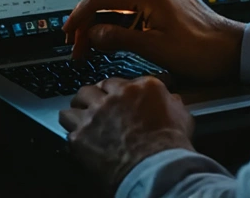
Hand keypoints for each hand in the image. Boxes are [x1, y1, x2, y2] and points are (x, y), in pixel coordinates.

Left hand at [59, 76, 193, 195]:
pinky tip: (77, 138)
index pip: (120, 81)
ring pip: (76, 101)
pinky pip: (67, 127)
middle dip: (94, 96)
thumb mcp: (182, 116)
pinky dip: (73, 132)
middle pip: (94, 87)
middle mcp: (115, 95)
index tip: (115, 99)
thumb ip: (171, 102)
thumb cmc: (171, 145)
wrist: (155, 169)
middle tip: (95, 106)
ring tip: (80, 118)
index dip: (116, 92)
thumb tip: (171, 99)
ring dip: (79, 109)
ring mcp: (95, 113)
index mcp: (141, 87)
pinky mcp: (81, 135)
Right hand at [62, 0, 245, 82]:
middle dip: (87, 20)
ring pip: (118, 1)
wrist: (234, 49)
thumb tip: (93, 34)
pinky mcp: (166, 0)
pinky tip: (112, 39)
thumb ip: (120, 39)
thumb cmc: (200, 51)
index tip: (67, 34)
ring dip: (101, 21)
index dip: (79, 15)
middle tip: (77, 47)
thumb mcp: (156, 49)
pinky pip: (133, 6)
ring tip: (91, 47)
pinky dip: (118, 21)